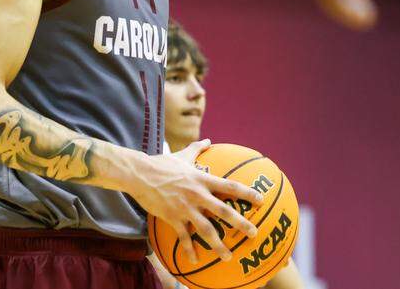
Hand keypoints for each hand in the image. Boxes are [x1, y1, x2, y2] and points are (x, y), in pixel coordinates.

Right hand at [125, 140, 261, 264]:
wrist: (139, 174)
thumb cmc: (160, 164)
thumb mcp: (181, 155)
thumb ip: (196, 148)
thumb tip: (208, 140)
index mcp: (201, 179)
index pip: (229, 186)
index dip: (246, 193)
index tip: (260, 200)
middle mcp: (197, 194)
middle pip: (223, 211)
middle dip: (240, 223)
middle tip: (253, 233)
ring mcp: (185, 207)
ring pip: (206, 229)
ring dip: (218, 244)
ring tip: (228, 257)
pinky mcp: (172, 217)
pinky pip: (183, 236)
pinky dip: (189, 249)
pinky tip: (194, 260)